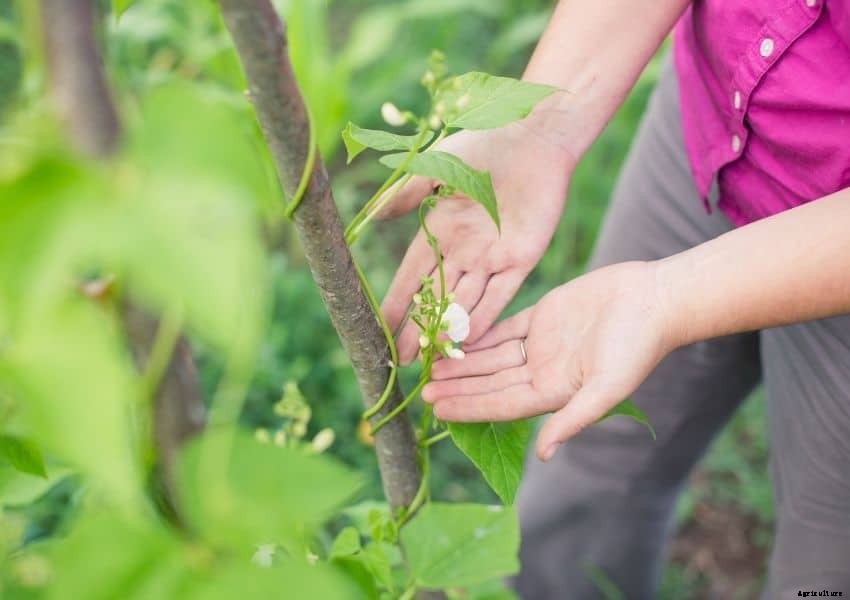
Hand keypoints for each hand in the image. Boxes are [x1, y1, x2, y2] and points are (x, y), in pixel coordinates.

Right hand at [379, 124, 576, 364]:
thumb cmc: (483, 144)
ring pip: (466, 302)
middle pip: (436, 297)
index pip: (412, 275)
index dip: (397, 302)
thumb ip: (407, 194)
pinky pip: (501, 295)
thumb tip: (372, 216)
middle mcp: (463, 251)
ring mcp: (492, 258)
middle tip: (402, 360)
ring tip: (433, 359)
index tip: (379, 328)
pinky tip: (470, 339)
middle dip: (419, 329)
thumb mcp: (436, 167)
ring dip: (450, 331)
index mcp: (439, 230)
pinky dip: (486, 316)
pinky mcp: (522, 259)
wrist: (532, 135)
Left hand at [421, 261, 677, 460]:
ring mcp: (542, 344)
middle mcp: (544, 371)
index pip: (501, 405)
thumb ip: (573, 419)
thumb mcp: (607, 388)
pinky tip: (457, 334)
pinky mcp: (544, 316)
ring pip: (492, 355)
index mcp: (555, 392)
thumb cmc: (638, 346)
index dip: (469, 406)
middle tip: (423, 389)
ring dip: (464, 360)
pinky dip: (481, 331)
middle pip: (491, 383)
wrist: (655, 299)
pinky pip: (505, 326)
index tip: (437, 408)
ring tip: (431, 363)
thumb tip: (546, 455)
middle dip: (458, 386)